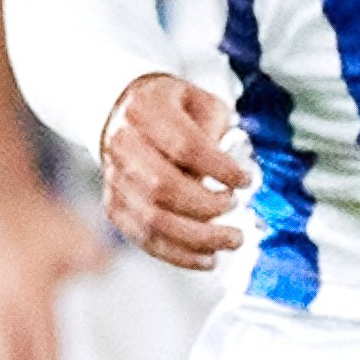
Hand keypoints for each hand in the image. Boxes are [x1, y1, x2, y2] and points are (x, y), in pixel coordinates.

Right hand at [100, 74, 252, 271]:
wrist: (124, 114)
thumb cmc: (170, 109)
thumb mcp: (200, 101)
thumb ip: (216, 131)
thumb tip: (233, 174)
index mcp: (144, 109)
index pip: (184, 146)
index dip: (219, 168)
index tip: (246, 180)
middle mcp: (122, 144)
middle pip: (164, 186)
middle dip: (208, 205)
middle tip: (237, 209)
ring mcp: (114, 178)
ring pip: (152, 218)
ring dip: (197, 237)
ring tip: (230, 240)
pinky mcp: (114, 206)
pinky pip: (143, 238)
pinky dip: (178, 254)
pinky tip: (206, 257)